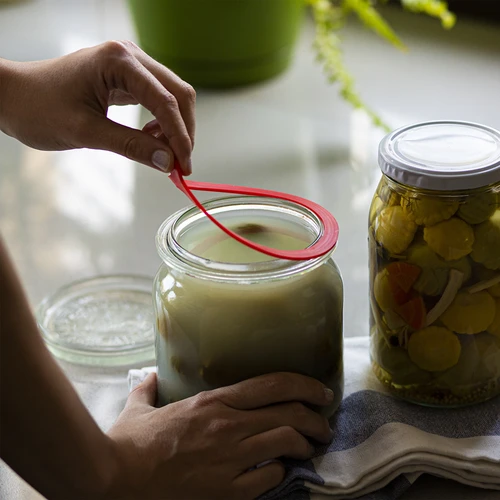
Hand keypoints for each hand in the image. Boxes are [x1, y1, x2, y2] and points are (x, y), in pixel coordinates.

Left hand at [0, 41, 194, 173]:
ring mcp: (130, 64)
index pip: (165, 101)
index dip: (179, 137)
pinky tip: (153, 138)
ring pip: (172, 95)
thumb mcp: (86, 132)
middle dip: (183, 131)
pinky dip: (163, 122)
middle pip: (178, 93)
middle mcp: (130, 55)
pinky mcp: (127, 77)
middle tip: (180, 166)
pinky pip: (158, 98)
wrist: (14, 97)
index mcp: (119, 61)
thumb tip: (168, 163)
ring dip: (176, 127)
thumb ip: (131, 146)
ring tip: (164, 155)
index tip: (183, 168)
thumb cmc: (39, 109)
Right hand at [107, 372, 333, 499]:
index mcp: (213, 401)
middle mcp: (228, 425)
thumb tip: (148, 377)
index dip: (304, 385)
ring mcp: (230, 459)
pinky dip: (280, 474)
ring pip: (285, 443)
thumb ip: (148, 389)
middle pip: (289, 414)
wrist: (118, 479)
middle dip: (316, 419)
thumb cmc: (130, 442)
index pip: (272, 385)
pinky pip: (268, 479)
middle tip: (324, 424)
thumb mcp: (139, 407)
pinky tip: (279, 472)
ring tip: (311, 448)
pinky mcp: (227, 491)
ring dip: (305, 445)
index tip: (320, 390)